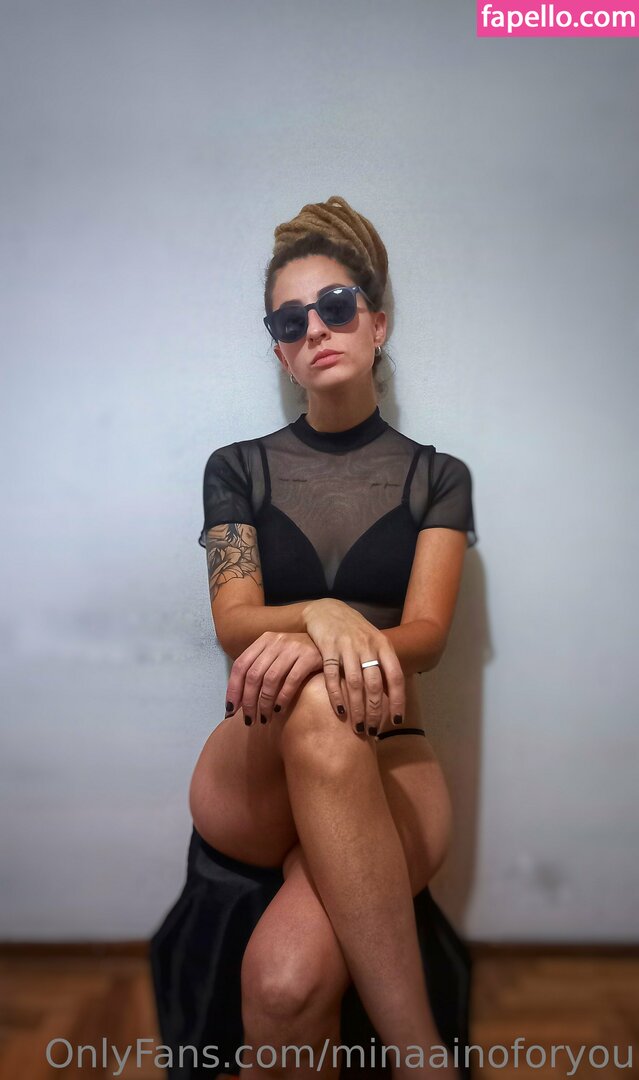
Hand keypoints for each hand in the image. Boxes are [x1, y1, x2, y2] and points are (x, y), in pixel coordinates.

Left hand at [225, 631, 323, 726]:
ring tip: (264, 719)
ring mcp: (292, 648)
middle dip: (248, 701)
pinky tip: (278, 711)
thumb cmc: (298, 654)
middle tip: (249, 720)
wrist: (329, 640)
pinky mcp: (309, 656)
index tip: (231, 710)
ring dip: (264, 703)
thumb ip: (260, 668)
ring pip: (270, 680)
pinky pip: (291, 681)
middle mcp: (276, 642)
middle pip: (253, 675)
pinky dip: (282, 698)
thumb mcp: (277, 653)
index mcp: (264, 641)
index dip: (233, 689)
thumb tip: (240, 698)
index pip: (240, 665)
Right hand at [302, 599, 404, 737]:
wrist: (327, 610)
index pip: (396, 677)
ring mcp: (347, 646)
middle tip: (372, 731)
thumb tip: (394, 696)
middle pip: (375, 685)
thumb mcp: (373, 643)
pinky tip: (340, 711)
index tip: (396, 721)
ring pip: (355, 683)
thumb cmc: (353, 632)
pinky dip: (336, 695)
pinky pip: (333, 676)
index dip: (398, 700)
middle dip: (374, 711)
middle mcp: (367, 646)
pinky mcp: (328, 647)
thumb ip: (383, 665)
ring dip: (357, 708)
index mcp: (383, 646)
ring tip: (357, 727)